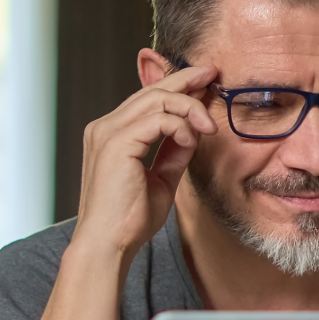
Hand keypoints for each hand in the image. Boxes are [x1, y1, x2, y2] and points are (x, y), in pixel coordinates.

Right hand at [75, 62, 218, 262]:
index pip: (147, 98)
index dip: (177, 85)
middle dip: (186, 80)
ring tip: (209, 125)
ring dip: (189, 107)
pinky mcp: (116, 143)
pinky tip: (191, 140)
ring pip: (156, 98)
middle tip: (213, 75)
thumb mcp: (161, 179)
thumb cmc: (130, 219)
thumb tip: (193, 132)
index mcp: (112, 134)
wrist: (109, 244)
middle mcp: (105, 127)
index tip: (204, 82)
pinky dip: (180, 126)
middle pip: (151, 90)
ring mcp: (107, 132)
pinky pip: (157, 119)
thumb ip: (174, 153)